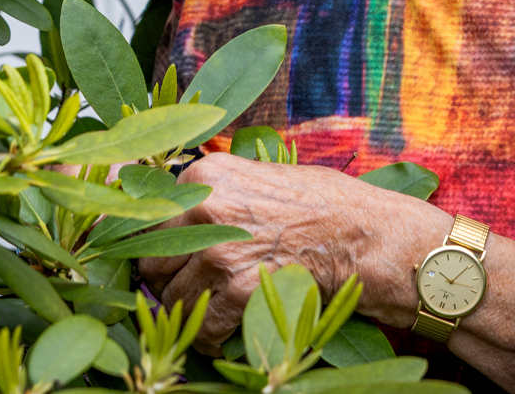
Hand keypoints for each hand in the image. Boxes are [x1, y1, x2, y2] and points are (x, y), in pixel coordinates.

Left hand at [134, 153, 448, 352]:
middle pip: (153, 260)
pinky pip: (201, 330)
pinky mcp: (235, 289)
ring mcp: (217, 250)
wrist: (365, 235)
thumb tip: (175, 217)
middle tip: (201, 288)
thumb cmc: (321, 205)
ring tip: (221, 308)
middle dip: (173, 279)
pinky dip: (215, 339)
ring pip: (171, 299)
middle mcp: (203, 208)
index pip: (149, 220)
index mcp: (205, 176)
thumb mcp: (261, 177)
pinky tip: (236, 327)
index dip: (161, 247)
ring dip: (193, 312)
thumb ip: (216, 193)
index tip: (175, 262)